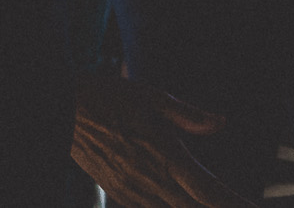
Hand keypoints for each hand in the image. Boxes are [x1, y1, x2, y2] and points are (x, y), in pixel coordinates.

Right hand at [72, 72, 257, 207]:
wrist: (58, 108)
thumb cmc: (104, 96)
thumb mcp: (148, 96)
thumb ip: (188, 115)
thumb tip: (220, 123)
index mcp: (165, 155)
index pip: (210, 192)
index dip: (234, 204)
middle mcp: (151, 180)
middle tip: (235, 204)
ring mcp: (133, 191)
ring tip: (202, 199)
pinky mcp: (119, 194)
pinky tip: (174, 201)